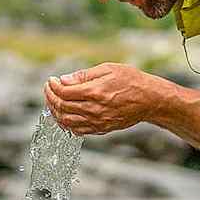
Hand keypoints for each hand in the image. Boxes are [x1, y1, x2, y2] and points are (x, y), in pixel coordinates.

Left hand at [42, 63, 163, 135]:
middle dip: (50, 97)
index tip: (51, 80)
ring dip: (55, 112)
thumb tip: (64, 80)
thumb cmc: (131, 81)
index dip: (53, 86)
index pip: (63, 92)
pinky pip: (77, 130)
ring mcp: (97, 121)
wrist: (150, 100)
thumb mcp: (109, 69)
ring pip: (66, 121)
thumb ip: (84, 75)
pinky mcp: (101, 129)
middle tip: (48, 89)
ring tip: (53, 102)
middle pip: (62, 107)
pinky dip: (66, 124)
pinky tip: (64, 115)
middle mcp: (94, 109)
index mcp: (94, 92)